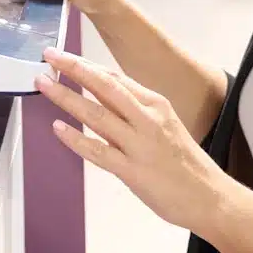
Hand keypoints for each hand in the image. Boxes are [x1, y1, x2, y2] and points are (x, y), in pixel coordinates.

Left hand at [35, 47, 231, 235]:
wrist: (210, 197)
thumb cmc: (184, 161)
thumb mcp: (163, 124)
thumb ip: (131, 112)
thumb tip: (97, 96)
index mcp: (155, 104)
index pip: (115, 76)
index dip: (85, 64)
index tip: (62, 55)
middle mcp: (147, 119)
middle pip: (105, 86)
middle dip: (73, 68)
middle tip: (48, 56)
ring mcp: (139, 145)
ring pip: (96, 114)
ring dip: (66, 97)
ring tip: (43, 84)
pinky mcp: (133, 171)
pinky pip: (98, 151)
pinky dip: (76, 139)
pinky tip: (58, 129)